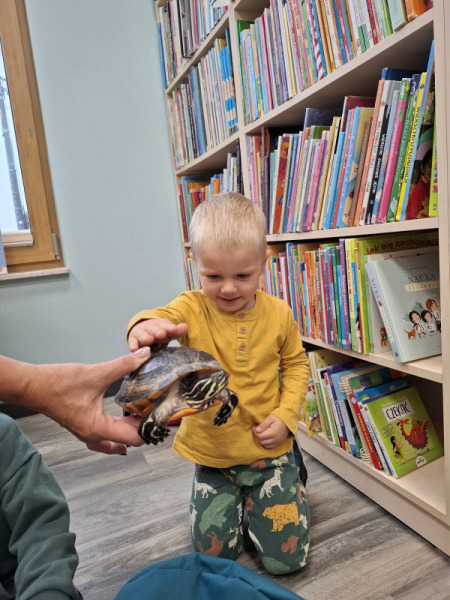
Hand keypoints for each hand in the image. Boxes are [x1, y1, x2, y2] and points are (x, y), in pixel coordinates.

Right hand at [5, 348, 151, 454]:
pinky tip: (120, 418)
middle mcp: (92, 434)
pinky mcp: (80, 425)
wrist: (32, 386)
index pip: (133, 438)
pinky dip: (115, 430)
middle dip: (142, 428)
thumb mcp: (96, 373)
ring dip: (128, 431)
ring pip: (113, 441)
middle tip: (156, 415)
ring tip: (142, 417)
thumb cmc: (57, 384)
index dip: (150, 428)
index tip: (162, 418)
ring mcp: (84, 432)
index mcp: (98, 428)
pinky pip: (102, 436)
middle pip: (126, 441)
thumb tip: (144, 356)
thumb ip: (123, 365)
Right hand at [128, 318, 187, 351]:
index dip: (171, 328)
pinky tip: (134, 349)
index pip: (167, 327)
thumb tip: (185, 326)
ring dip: (145, 337)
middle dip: (158, 332)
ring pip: (143, 335)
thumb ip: (177, 331)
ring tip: (149, 340)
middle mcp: (151, 328)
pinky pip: (133, 343)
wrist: (143, 328)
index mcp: (162, 326)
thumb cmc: (159, 333)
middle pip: (155, 329)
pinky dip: (133, 345)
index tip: (174, 330)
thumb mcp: (169, 332)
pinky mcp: (133, 339)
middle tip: (161, 334)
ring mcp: (141, 333)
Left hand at [252, 414, 289, 449]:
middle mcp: (275, 439)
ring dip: (261, 440)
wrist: (288, 421)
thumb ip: (263, 424)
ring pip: (265, 445)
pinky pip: (270, 447)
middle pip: (262, 441)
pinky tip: (266, 438)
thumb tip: (256, 430)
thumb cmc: (279, 418)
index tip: (254, 427)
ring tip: (261, 434)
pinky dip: (266, 444)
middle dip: (258, 436)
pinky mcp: (279, 444)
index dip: (255, 432)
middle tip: (257, 430)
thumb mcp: (270, 418)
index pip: (260, 436)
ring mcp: (277, 442)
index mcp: (272, 433)